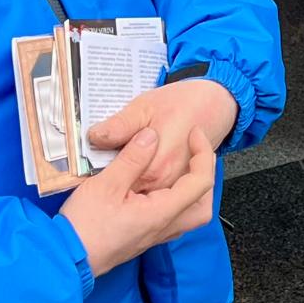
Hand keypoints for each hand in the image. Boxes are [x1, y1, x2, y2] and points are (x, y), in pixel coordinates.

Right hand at [58, 125, 215, 278]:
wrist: (64, 261)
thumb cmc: (84, 225)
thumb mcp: (106, 184)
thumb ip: (132, 159)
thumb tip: (151, 136)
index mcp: (161, 213)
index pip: (200, 183)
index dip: (203, 154)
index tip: (193, 134)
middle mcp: (163, 228)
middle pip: (203, 207)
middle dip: (205, 178)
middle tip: (197, 155)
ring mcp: (153, 236)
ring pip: (188, 216)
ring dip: (192, 191)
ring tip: (181, 168)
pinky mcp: (141, 238)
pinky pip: (171, 220)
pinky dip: (176, 200)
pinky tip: (158, 187)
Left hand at [87, 77, 238, 192]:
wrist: (215, 103)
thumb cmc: (182, 102)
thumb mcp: (144, 106)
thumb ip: (120, 125)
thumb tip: (95, 137)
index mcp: (155, 167)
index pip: (117, 185)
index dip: (100, 180)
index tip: (88, 172)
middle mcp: (166, 183)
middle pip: (129, 196)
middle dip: (112, 189)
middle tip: (100, 174)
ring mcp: (174, 186)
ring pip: (141, 200)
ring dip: (126, 192)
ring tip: (116, 178)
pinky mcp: (178, 185)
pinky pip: (155, 198)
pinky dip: (141, 192)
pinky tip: (134, 178)